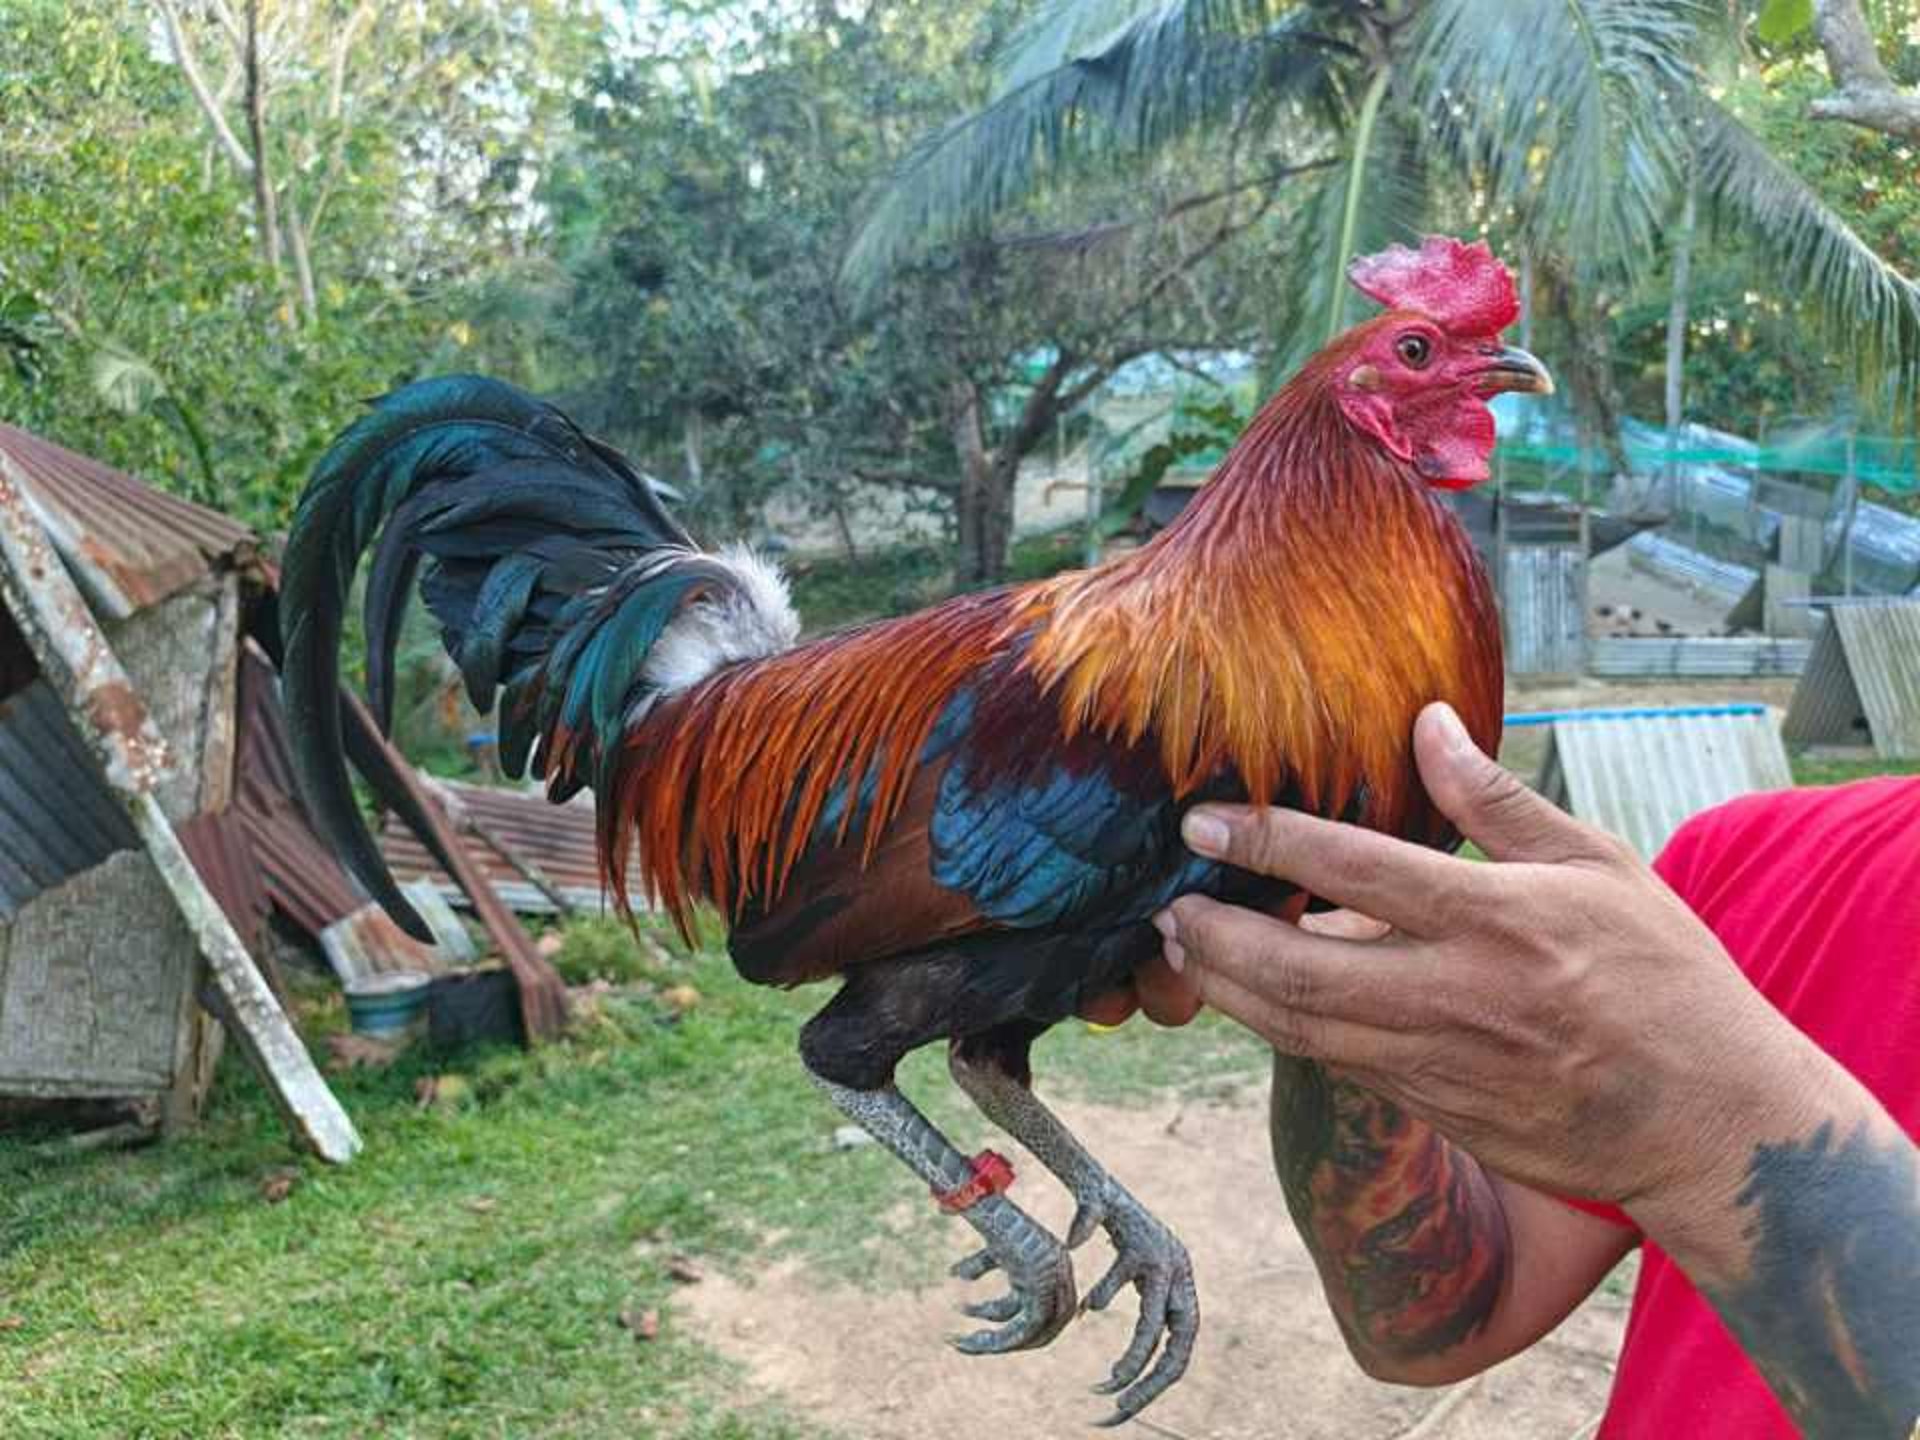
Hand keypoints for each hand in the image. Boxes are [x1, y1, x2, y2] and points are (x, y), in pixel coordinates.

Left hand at [1151, 702, 1823, 1215]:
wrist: (1712, 1123)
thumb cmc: (1665, 978)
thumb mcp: (1598, 864)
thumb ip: (1495, 799)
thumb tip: (1425, 720)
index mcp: (1499, 918)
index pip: (1355, 869)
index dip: (1265, 840)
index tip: (1203, 819)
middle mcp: (1458, 995)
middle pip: (1298, 968)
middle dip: (1215, 934)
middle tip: (1167, 902)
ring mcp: (1440, 1063)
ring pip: (1300, 1027)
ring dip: (1228, 988)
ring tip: (1182, 948)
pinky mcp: (1435, 1109)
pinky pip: (1334, 1062)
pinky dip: (1280, 1026)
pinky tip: (1250, 996)